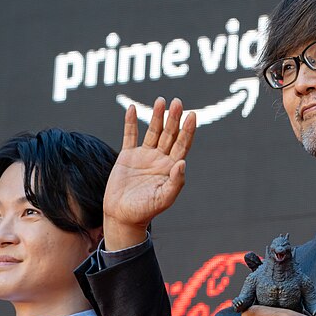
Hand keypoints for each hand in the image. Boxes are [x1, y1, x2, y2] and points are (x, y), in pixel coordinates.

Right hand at [103, 97, 195, 249]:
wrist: (123, 216)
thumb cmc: (145, 210)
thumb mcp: (164, 198)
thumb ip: (175, 182)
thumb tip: (183, 163)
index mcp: (171, 167)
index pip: (182, 144)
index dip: (188, 130)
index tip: (192, 115)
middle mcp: (160, 159)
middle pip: (170, 134)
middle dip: (174, 118)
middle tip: (177, 102)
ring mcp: (144, 156)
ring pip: (153, 131)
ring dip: (156, 116)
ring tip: (161, 100)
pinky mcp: (127, 156)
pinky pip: (130, 135)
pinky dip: (131, 122)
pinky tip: (132, 109)